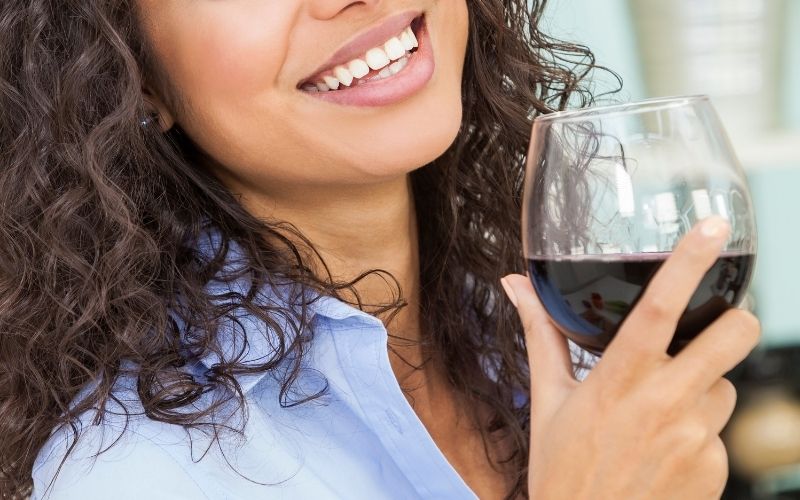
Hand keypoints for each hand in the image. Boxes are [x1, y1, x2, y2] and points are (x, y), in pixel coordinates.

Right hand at [502, 216, 759, 499]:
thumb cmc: (562, 470)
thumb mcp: (547, 400)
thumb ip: (540, 334)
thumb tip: (514, 286)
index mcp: (619, 379)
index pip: (660, 307)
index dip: (688, 262)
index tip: (712, 228)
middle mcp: (665, 402)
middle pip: (734, 335)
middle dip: (736, 319)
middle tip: (720, 323)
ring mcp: (696, 437)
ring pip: (726, 385)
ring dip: (704, 388)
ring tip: (661, 413)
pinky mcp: (715, 468)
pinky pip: (719, 432)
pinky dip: (698, 432)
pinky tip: (664, 452)